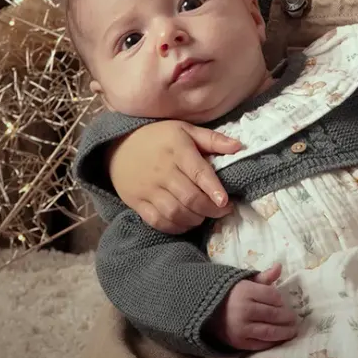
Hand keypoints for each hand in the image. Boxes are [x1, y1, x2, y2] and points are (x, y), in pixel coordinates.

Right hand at [109, 121, 240, 232]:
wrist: (118, 145)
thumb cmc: (158, 137)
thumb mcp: (184, 130)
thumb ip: (212, 139)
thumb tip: (239, 147)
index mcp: (177, 150)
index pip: (198, 172)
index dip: (213, 189)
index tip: (225, 202)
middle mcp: (162, 170)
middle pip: (189, 197)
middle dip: (210, 209)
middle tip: (222, 211)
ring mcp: (148, 188)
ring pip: (175, 212)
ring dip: (194, 219)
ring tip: (203, 216)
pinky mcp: (137, 202)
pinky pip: (157, 221)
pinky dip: (175, 227)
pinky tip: (185, 223)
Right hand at [210, 265, 298, 349]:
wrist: (208, 313)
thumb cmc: (232, 296)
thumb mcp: (246, 283)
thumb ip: (263, 277)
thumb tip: (279, 266)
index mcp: (245, 292)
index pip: (273, 296)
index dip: (281, 300)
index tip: (283, 303)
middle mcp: (243, 310)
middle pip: (274, 314)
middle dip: (287, 317)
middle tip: (294, 319)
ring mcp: (241, 328)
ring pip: (270, 331)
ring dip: (285, 332)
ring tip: (292, 331)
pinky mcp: (239, 342)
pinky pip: (261, 344)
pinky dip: (273, 343)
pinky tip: (280, 339)